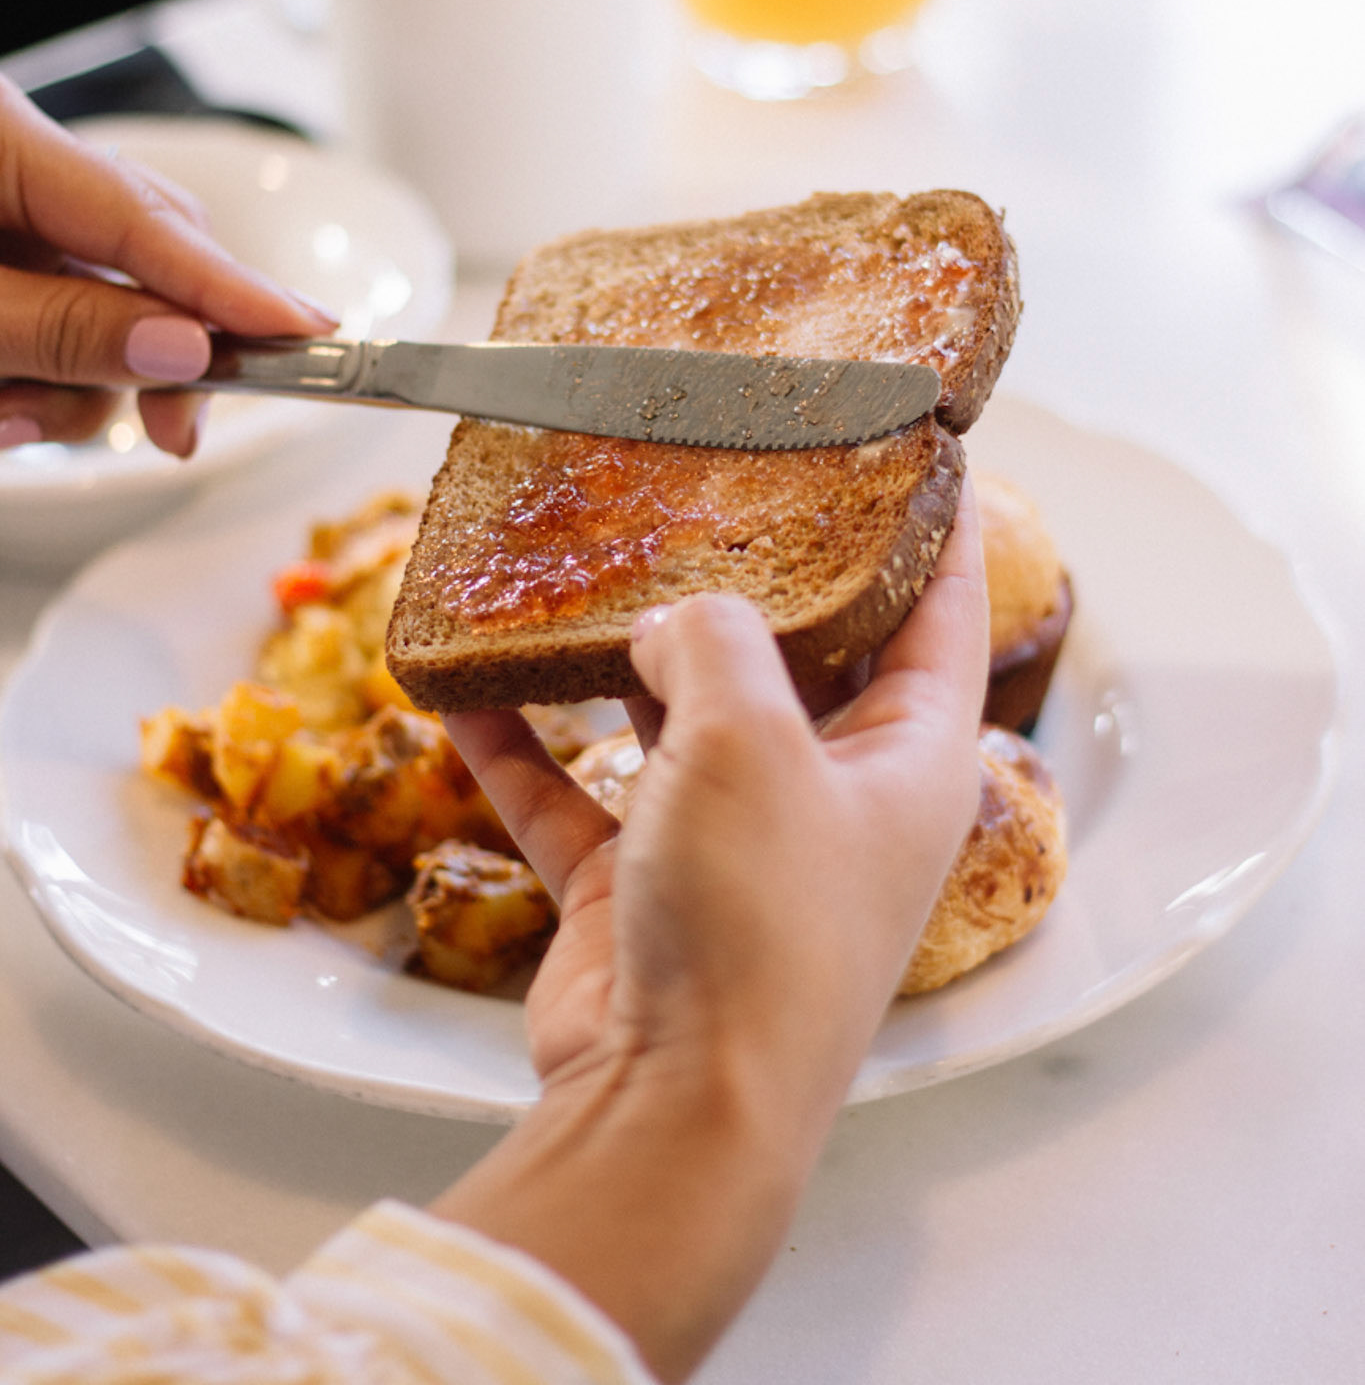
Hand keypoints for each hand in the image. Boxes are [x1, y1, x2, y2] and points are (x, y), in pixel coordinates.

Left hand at [0, 77, 335, 456]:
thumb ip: (62, 329)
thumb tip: (186, 347)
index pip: (148, 216)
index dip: (231, 284)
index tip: (311, 333)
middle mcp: (16, 170)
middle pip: (143, 258)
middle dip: (153, 356)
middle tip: (174, 434)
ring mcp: (7, 218)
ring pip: (101, 305)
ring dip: (72, 387)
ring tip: (3, 420)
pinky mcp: (3, 262)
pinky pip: (56, 322)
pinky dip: (37, 378)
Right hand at [435, 480, 986, 1380]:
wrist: (674, 1116)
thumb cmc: (758, 923)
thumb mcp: (750, 736)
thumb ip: (714, 640)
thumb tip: (669, 621)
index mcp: (911, 757)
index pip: (945, 608)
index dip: (938, 521)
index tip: (916, 440)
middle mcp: (833, 797)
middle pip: (802, 654)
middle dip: (749, 576)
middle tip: (705, 482)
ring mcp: (735, 846)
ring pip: (678, 719)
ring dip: (620, 659)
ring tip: (571, 571)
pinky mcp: (644, 893)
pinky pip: (578, 797)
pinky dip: (525, 750)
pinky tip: (462, 691)